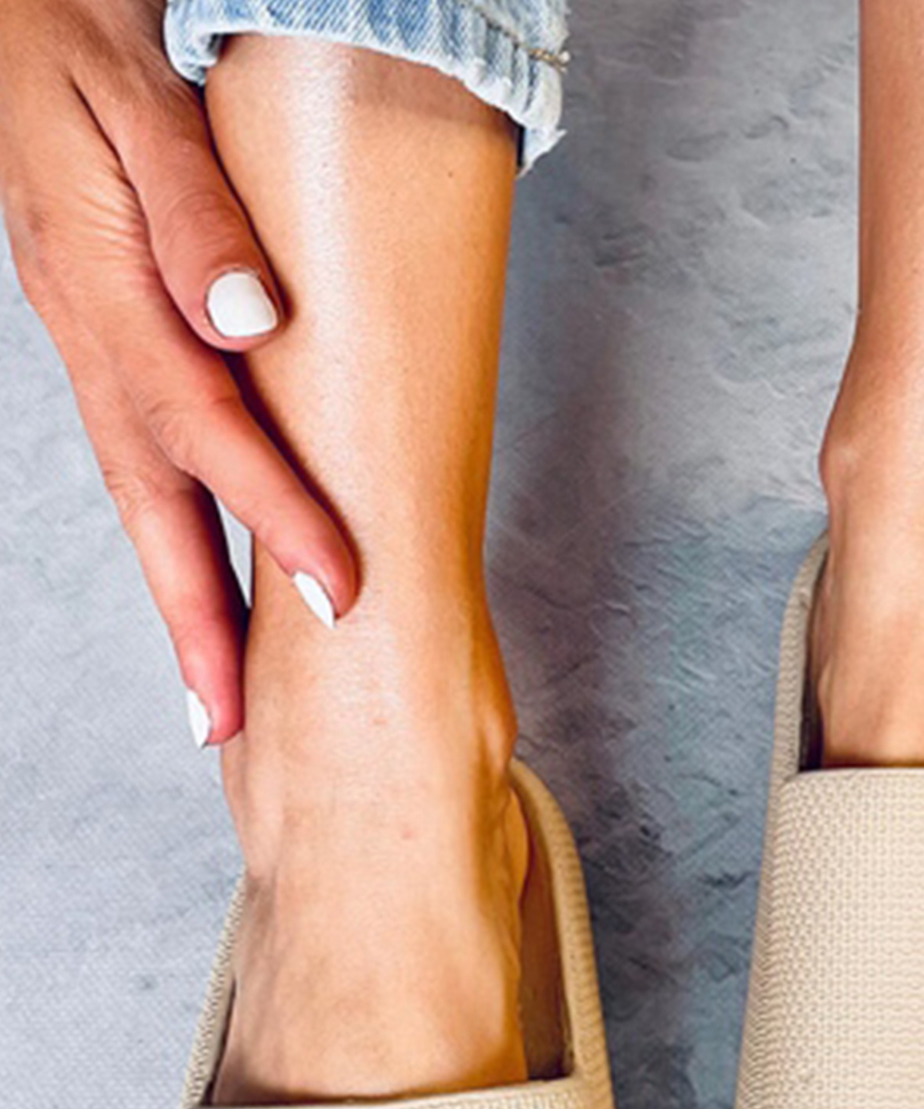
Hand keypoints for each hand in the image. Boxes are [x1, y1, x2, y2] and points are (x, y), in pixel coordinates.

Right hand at [0, 0, 357, 742]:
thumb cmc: (87, 25)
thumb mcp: (136, 90)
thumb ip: (191, 206)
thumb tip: (249, 320)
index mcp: (101, 282)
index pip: (202, 424)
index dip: (271, 512)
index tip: (338, 589)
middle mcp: (88, 329)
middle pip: (147, 498)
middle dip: (192, 619)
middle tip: (227, 726)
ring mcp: (87, 337)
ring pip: (137, 490)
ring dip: (177, 597)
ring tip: (212, 695)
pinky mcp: (102, 333)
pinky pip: (140, 454)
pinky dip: (170, 530)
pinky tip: (199, 579)